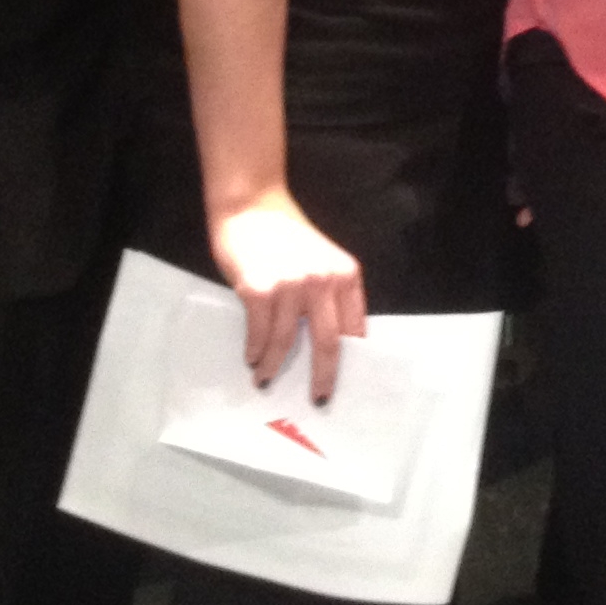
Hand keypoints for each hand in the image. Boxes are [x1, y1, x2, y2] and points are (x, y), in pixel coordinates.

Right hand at [209, 189, 367, 402]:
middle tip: (317, 399)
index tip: (343, 383)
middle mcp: (324, 280)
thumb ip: (327, 295)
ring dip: (274, 367)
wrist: (250, 205)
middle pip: (328, 342)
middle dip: (323, 377)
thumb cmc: (283, 236)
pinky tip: (252, 360)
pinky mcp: (260, 289)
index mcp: (345, 274)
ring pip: (286, 343)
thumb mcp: (320, 261)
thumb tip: (325, 344)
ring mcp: (292, 285)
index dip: (349, 360)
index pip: (354, 328)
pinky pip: (260, 334)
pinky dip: (256, 352)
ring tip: (265, 380)